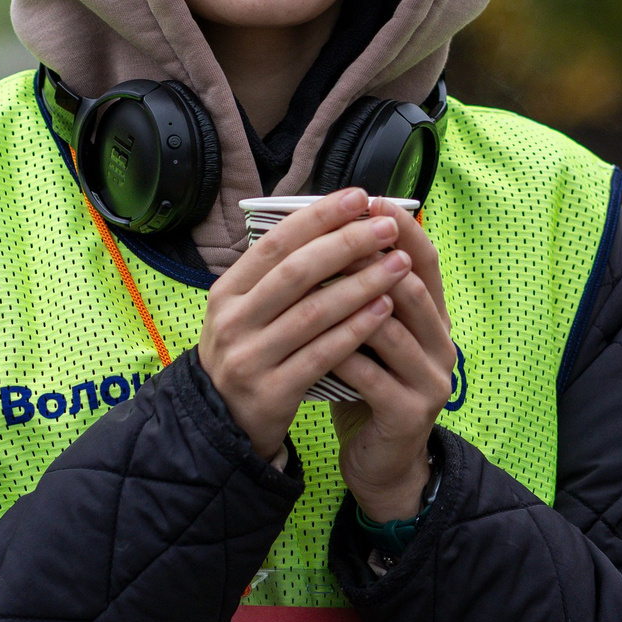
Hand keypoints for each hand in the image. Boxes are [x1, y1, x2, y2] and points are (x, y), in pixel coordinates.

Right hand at [199, 189, 413, 464]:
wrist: (222, 424)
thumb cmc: (250, 353)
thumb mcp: (247, 311)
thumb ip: (280, 274)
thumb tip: (333, 222)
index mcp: (227, 292)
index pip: (276, 243)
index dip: (318, 217)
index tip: (358, 197)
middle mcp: (233, 321)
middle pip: (297, 273)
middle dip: (346, 244)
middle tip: (386, 227)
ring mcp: (250, 358)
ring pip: (314, 312)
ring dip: (361, 284)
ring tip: (398, 264)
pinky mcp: (272, 391)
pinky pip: (322, 354)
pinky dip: (355, 328)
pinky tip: (385, 309)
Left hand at [329, 203, 453, 521]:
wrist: (382, 461)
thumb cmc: (369, 386)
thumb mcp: (370, 334)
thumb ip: (362, 292)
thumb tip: (330, 230)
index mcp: (433, 318)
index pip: (425, 260)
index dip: (401, 227)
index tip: (367, 199)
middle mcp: (441, 343)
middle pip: (409, 286)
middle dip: (368, 258)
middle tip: (331, 236)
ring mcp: (431, 380)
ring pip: (390, 328)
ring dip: (349, 302)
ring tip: (312, 282)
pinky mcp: (410, 413)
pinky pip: (371, 376)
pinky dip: (340, 354)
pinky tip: (310, 340)